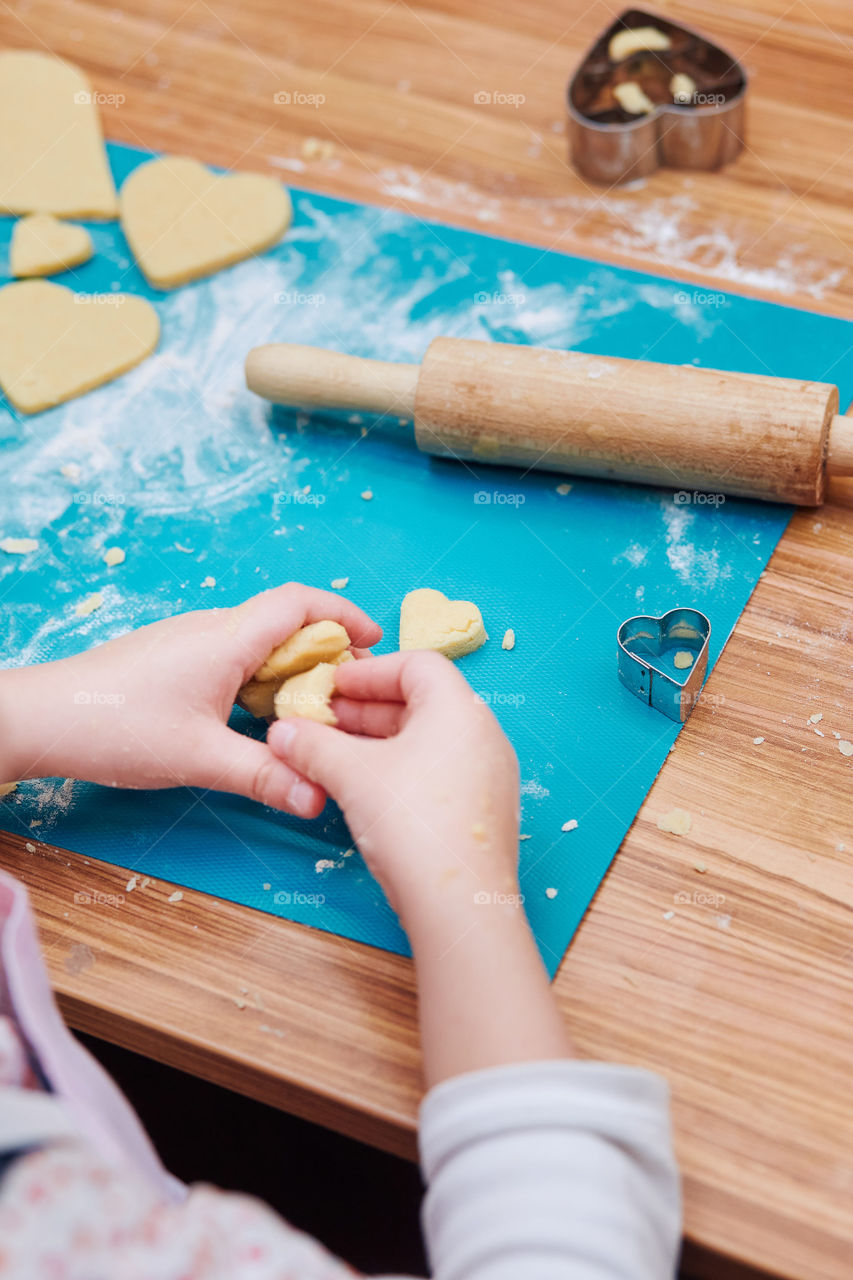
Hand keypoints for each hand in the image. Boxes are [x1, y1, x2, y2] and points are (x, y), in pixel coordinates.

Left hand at [2, 584, 380, 817]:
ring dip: (291, 666)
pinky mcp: (173, 657)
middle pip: (285, 621)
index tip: (374, 641)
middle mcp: (212, 628)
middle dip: (326, 649)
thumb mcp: (200, 758)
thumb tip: (317, 798)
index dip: (344, 614)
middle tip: (350, 691)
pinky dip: (260, 676)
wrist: (42, 717)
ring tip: (312, 709)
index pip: (300, 602)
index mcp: (227, 638)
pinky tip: (260, 716)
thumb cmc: (118, 727)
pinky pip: (233, 655)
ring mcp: (189, 640)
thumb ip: (265, 776)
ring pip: (258, 640)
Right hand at [267, 649, 520, 924]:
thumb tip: (283, 732)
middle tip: (324, 720)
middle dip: (368, 709)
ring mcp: (489, 775)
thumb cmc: (414, 826)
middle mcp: (483, 735)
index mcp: (460, 709)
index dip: (369, 670)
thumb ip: (313, 745)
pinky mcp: (485, 811)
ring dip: (381, 741)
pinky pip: (441, 771)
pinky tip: (366, 789)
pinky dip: (402, 768)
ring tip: (336, 755)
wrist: (460, 906)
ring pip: (430, 740)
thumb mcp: (351, 775)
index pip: (416, 664)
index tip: (332, 686)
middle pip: (423, 701)